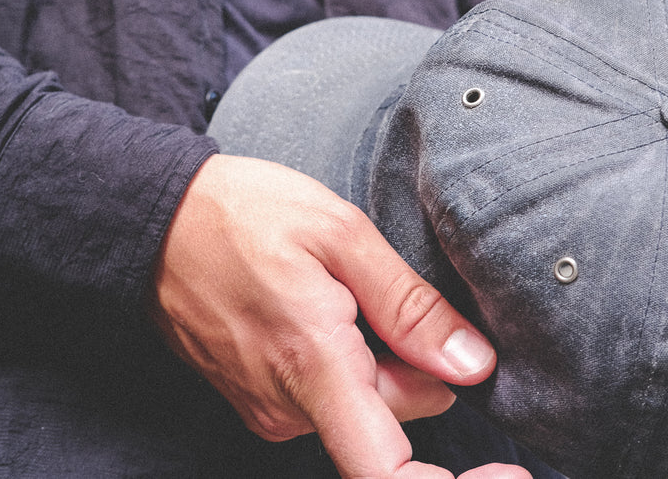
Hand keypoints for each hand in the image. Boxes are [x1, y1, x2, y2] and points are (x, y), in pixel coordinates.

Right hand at [152, 154, 529, 478]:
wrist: (158, 219)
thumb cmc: (247, 214)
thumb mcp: (340, 234)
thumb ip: (409, 306)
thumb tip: (473, 365)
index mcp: (314, 367)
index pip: (389, 474)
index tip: (509, 470)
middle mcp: (288, 409)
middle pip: (396, 419)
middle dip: (419, 366)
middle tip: (386, 289)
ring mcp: (269, 409)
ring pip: (365, 406)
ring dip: (382, 359)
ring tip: (346, 287)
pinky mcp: (258, 399)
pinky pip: (330, 397)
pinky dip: (351, 362)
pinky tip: (330, 305)